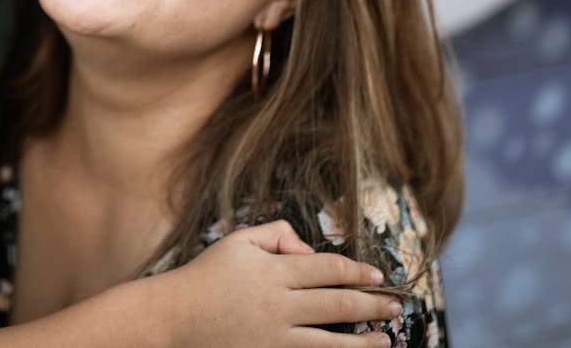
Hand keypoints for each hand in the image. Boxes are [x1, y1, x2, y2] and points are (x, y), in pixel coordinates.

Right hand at [155, 221, 399, 347]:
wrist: (174, 316)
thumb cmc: (207, 275)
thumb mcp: (238, 240)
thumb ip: (276, 234)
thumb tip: (308, 249)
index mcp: (273, 271)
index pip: (328, 269)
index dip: (358, 271)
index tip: (376, 274)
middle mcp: (278, 304)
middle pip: (337, 304)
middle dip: (372, 304)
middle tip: (395, 305)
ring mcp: (273, 336)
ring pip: (330, 342)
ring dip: (364, 342)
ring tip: (388, 340)